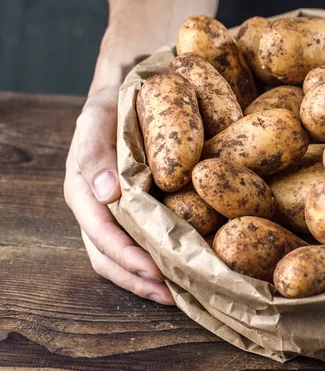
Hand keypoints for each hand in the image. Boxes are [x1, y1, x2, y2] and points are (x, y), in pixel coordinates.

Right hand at [64, 84, 174, 304]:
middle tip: (172, 295)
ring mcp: (112, 213)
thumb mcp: (98, 118)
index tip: (156, 271)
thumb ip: (95, 152)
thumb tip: (105, 194)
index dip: (126, 256)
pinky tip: (178, 270)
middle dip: (137, 279)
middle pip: (108, 257)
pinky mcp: (132, 211)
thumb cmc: (110, 106)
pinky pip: (139, 243)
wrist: (124, 93)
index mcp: (82, 190)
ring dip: (145, 280)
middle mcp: (95, 208)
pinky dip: (154, 261)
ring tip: (177, 295)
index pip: (101, 234)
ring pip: (121, 258)